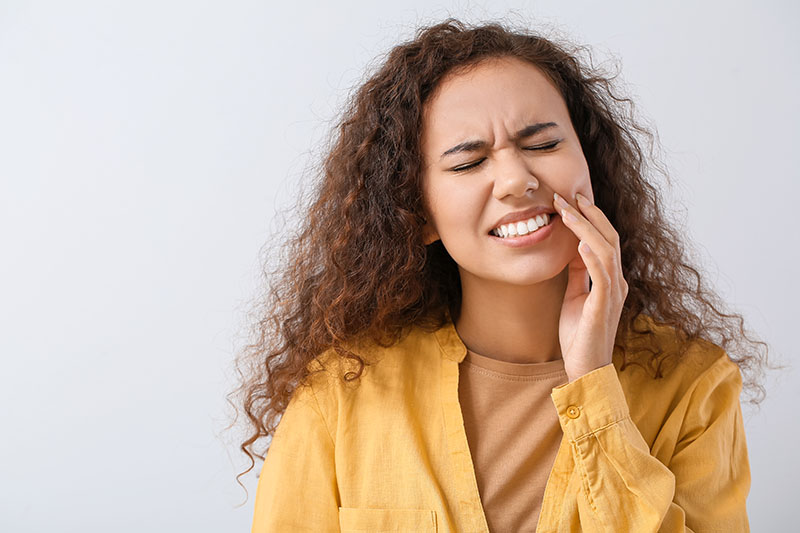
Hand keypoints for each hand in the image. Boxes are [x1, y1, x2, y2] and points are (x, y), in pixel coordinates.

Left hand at [553, 191, 627, 382]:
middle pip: (608, 238)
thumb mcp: (574, 296)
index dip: (590, 218)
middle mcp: (617, 282)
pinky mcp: (603, 306)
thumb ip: (578, 274)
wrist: (585, 368)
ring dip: (586, 228)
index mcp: (610, 279)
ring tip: (568, 211)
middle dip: (589, 214)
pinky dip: (592, 256)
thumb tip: (573, 249)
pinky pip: (602, 276)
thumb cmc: (579, 335)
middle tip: (569, 195)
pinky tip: (580, 242)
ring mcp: (613, 294)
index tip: (572, 199)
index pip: (604, 240)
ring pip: (605, 251)